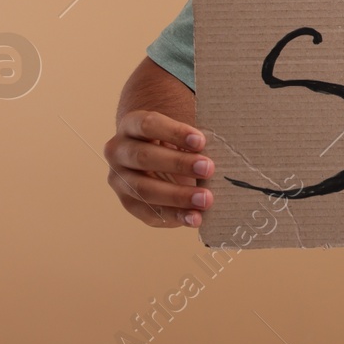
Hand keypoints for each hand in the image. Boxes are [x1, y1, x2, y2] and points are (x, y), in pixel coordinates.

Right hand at [103, 110, 215, 227]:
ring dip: (177, 196)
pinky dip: (174, 216)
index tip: (201, 141)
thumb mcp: (178, 134)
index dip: (174, 132)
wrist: (152, 155)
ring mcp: (118, 179)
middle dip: (178, 164)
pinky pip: (148, 212)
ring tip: (205, 200)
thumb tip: (224, 153)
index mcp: (131, 125)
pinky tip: (194, 218)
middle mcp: (118, 151)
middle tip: (208, 169)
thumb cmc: (172, 141)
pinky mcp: (127, 202)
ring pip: (144, 189)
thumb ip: (193, 142)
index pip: (148, 125)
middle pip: (144, 157)